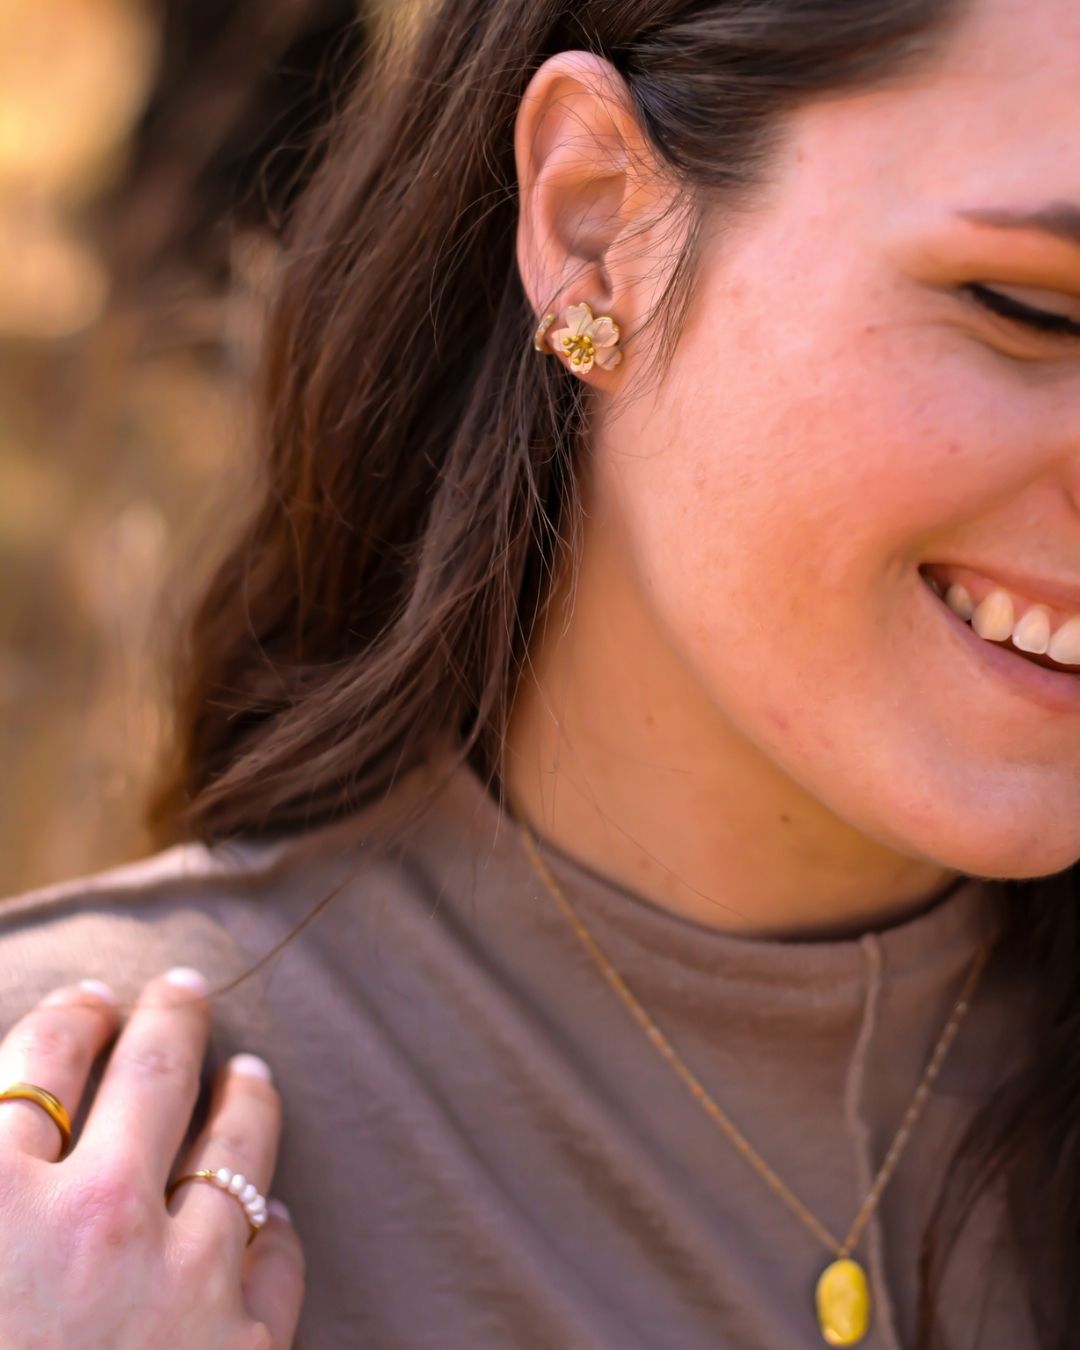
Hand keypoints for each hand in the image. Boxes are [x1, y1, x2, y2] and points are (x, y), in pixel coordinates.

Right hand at [0, 969, 304, 1348]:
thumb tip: (14, 1130)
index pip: (44, 1061)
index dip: (71, 1019)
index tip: (90, 1002)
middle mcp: (95, 1223)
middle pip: (152, 1076)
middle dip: (172, 1020)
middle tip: (186, 991)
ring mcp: (178, 1286)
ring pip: (234, 1151)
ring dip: (244, 1102)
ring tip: (250, 1075)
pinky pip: (272, 1264)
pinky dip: (270, 1234)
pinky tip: (268, 1220)